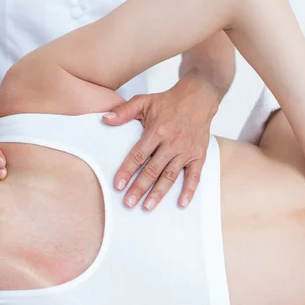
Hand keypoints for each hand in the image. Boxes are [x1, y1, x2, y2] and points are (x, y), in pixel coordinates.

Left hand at [103, 76, 219, 210]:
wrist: (199, 97)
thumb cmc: (169, 101)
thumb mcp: (144, 101)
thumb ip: (124, 111)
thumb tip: (105, 119)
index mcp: (157, 131)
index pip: (139, 155)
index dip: (127, 170)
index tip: (118, 185)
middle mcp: (172, 142)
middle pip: (153, 169)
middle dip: (140, 188)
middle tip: (129, 203)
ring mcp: (186, 150)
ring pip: (170, 175)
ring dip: (159, 193)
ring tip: (148, 206)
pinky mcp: (198, 155)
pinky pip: (194, 176)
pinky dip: (189, 190)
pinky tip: (181, 203)